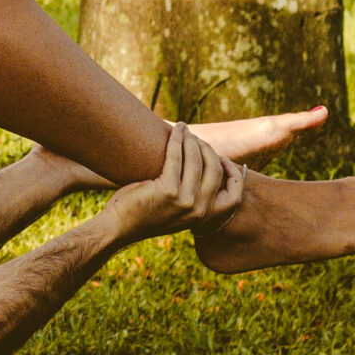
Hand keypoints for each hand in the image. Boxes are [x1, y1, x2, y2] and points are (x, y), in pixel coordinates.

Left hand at [105, 123, 244, 240]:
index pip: (234, 196)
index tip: (223, 159)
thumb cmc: (146, 211)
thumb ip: (194, 196)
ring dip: (191, 140)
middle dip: (207, 149)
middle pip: (215, 170)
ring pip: (196, 160)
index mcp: (206, 216)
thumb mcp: (179, 208)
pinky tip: (175, 130)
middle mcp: (200, 210)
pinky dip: (176, 140)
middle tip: (195, 137)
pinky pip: (176, 157)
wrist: (120, 225)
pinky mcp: (168, 191)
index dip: (233, 174)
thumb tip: (205, 165)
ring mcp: (186, 201)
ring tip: (184, 129)